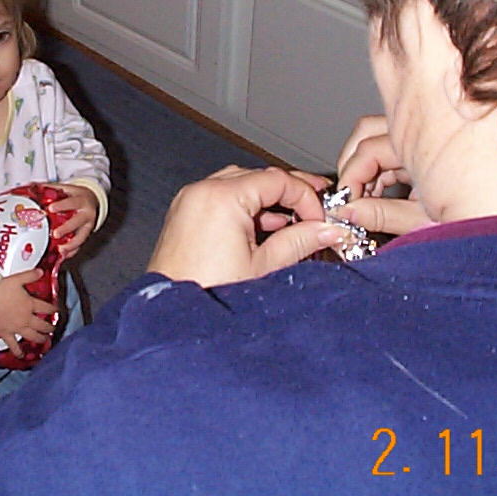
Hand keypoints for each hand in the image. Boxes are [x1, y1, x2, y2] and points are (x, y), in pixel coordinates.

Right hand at [0, 270, 57, 357]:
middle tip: (53, 329)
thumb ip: (30, 276)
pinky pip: (13, 344)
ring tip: (45, 340)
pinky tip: (22, 355)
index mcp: (30, 304)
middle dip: (48, 327)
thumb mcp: (18, 279)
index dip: (52, 309)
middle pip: (41, 325)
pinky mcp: (6, 333)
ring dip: (40, 339)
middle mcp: (26, 318)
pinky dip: (18, 351)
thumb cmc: (1, 288)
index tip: (56, 310)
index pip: (45, 308)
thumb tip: (41, 271)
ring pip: (32, 336)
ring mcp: (17, 327)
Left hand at [49, 184, 98, 257]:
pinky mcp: (86, 235)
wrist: (92, 199)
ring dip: (71, 244)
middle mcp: (86, 213)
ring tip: (60, 250)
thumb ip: (52, 189)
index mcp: (81, 200)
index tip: (51, 208)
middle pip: (78, 222)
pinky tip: (64, 255)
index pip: (72, 202)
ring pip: (81, 237)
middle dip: (66, 228)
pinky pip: (80, 245)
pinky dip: (72, 251)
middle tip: (55, 234)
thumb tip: (31, 186)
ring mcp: (88, 226)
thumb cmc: (76, 195)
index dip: (62, 205)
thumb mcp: (67, 189)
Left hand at [146, 166, 349, 287]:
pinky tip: (265, 228)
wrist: (170, 319)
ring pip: (240, 185)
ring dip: (268, 200)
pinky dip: (245, 207)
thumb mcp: (264, 267)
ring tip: (293, 222)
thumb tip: (325, 230)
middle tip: (315, 210)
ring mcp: (190, 202)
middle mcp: (202, 192)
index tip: (320, 217)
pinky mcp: (184, 215)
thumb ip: (299, 241)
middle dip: (289, 194)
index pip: (277, 179)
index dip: (306, 196)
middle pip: (258, 177)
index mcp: (221, 198)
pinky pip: (221, 197)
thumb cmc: (207, 296)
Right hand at [331, 115, 434, 234]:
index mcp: (424, 148)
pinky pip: (392, 149)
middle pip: (368, 131)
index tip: (343, 202)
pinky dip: (379, 169)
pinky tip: (378, 193)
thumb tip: (347, 211)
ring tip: (363, 198)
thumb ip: (383, 215)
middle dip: (351, 162)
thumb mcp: (425, 221)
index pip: (369, 150)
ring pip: (378, 137)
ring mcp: (426, 140)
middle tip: (348, 193)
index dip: (350, 177)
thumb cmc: (476, 217)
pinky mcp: (430, 150)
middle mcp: (424, 136)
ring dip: (364, 165)